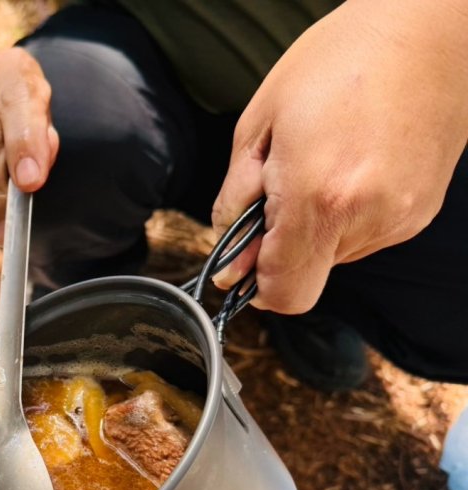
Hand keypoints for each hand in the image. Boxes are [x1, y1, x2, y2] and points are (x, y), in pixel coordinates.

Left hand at [211, 0, 467, 313]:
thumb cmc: (338, 61)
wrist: (426, 29)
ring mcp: (400, 217)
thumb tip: (229, 261)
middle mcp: (367, 218)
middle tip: (282, 184)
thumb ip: (235, 202)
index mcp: (320, 198)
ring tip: (322, 163)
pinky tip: (349, 166)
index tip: (243, 263)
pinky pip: (366, 235)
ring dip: (316, 227)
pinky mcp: (420, 211)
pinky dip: (346, 215)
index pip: (286, 294)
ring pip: (336, 257)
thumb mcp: (258, 125)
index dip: (257, 287)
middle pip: (308, 276)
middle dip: (283, 245)